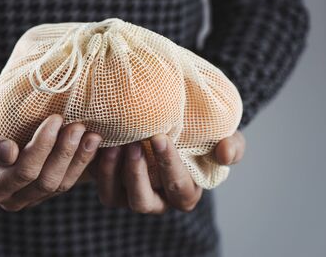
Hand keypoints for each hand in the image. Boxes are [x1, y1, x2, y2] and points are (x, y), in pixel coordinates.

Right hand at [0, 105, 101, 210]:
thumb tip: (9, 153)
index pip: (22, 172)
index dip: (41, 148)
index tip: (54, 119)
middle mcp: (11, 199)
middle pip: (45, 182)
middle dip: (64, 153)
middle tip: (77, 125)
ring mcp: (30, 195)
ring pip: (61, 185)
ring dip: (78, 159)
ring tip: (91, 134)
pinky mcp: (44, 187)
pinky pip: (67, 179)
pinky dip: (81, 162)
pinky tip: (93, 142)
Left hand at [92, 131, 244, 213]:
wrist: (170, 127)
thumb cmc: (200, 137)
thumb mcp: (225, 138)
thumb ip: (233, 147)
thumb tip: (224, 154)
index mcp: (184, 194)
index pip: (179, 189)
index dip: (169, 166)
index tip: (160, 138)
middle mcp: (156, 200)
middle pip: (143, 201)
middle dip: (137, 174)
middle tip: (134, 143)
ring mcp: (130, 195)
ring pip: (116, 198)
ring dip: (112, 173)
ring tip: (113, 144)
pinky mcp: (110, 185)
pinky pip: (99, 185)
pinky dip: (96, 167)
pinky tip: (98, 142)